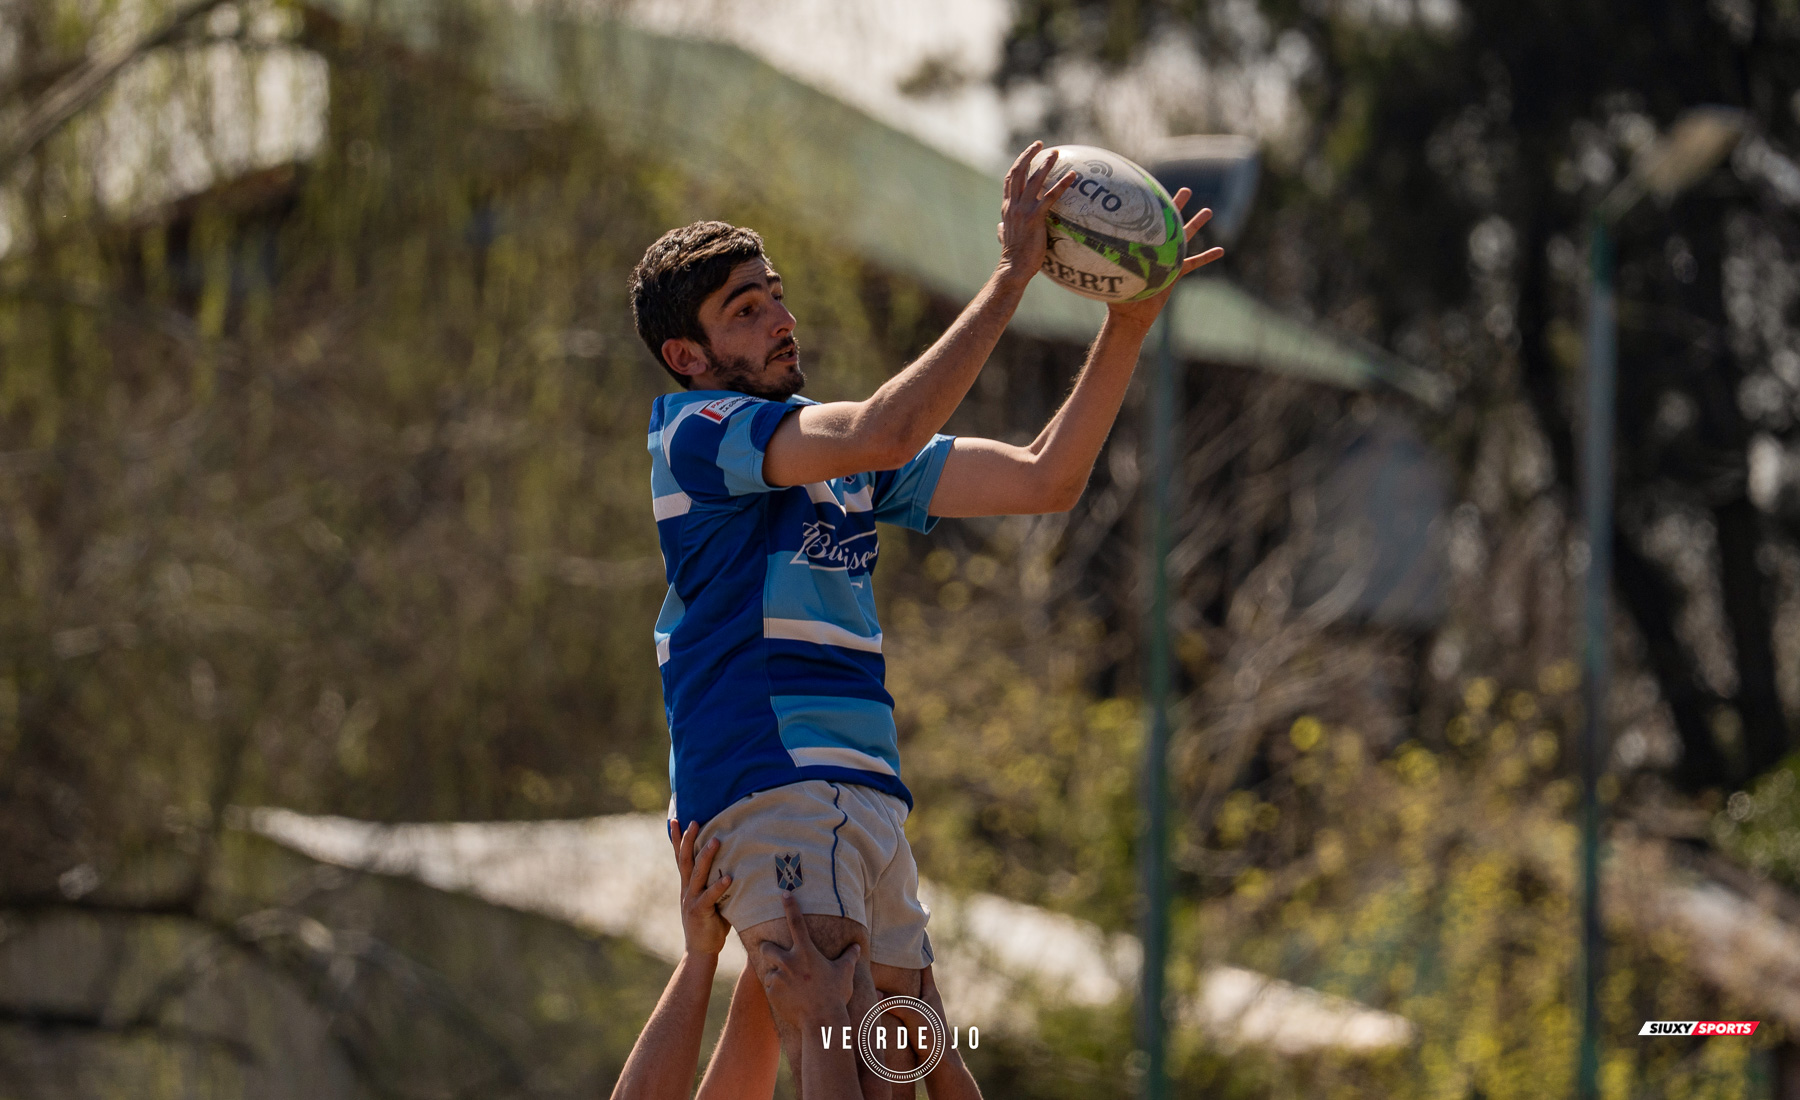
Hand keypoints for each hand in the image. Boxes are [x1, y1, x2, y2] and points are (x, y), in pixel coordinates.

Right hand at [670, 820, 731, 955]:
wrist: (700, 950)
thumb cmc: (711, 922)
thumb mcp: (711, 898)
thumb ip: (715, 882)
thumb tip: (733, 863)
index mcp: (687, 885)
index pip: (680, 857)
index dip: (676, 839)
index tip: (674, 820)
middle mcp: (687, 889)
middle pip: (685, 860)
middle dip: (688, 840)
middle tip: (694, 821)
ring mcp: (692, 900)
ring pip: (698, 874)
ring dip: (707, 856)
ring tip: (716, 840)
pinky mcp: (700, 912)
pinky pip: (710, 896)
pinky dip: (719, 886)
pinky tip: (729, 877)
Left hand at [756, 892, 860, 1026]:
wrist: (821, 1022)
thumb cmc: (835, 995)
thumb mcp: (844, 974)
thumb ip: (849, 958)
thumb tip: (856, 948)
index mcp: (805, 952)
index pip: (796, 922)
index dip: (790, 906)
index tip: (784, 893)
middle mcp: (788, 961)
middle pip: (766, 947)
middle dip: (767, 948)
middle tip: (775, 954)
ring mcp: (778, 977)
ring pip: (768, 970)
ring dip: (775, 975)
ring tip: (788, 986)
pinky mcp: (771, 993)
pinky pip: (769, 988)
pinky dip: (775, 991)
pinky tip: (787, 998)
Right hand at [996, 140, 1077, 285]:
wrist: (1014, 267)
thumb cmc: (1013, 256)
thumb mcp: (1004, 238)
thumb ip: (1002, 229)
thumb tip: (999, 229)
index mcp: (1007, 208)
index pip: (1010, 179)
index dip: (1018, 163)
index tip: (1028, 153)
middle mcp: (1013, 205)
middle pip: (1019, 172)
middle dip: (1029, 155)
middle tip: (1041, 144)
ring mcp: (1023, 210)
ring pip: (1034, 180)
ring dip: (1045, 164)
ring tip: (1056, 154)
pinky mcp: (1035, 218)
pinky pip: (1051, 196)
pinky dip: (1062, 184)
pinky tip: (1073, 176)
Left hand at [1105, 188, 1225, 329]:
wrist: (1130, 314)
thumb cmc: (1115, 295)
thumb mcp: (1106, 275)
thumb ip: (1098, 261)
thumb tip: (1081, 248)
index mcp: (1139, 246)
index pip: (1142, 222)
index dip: (1145, 207)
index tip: (1149, 188)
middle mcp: (1153, 249)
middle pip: (1166, 223)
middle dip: (1175, 206)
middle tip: (1186, 190)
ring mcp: (1166, 260)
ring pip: (1184, 238)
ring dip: (1196, 225)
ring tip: (1208, 210)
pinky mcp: (1175, 273)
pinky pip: (1193, 263)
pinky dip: (1206, 257)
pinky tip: (1220, 250)